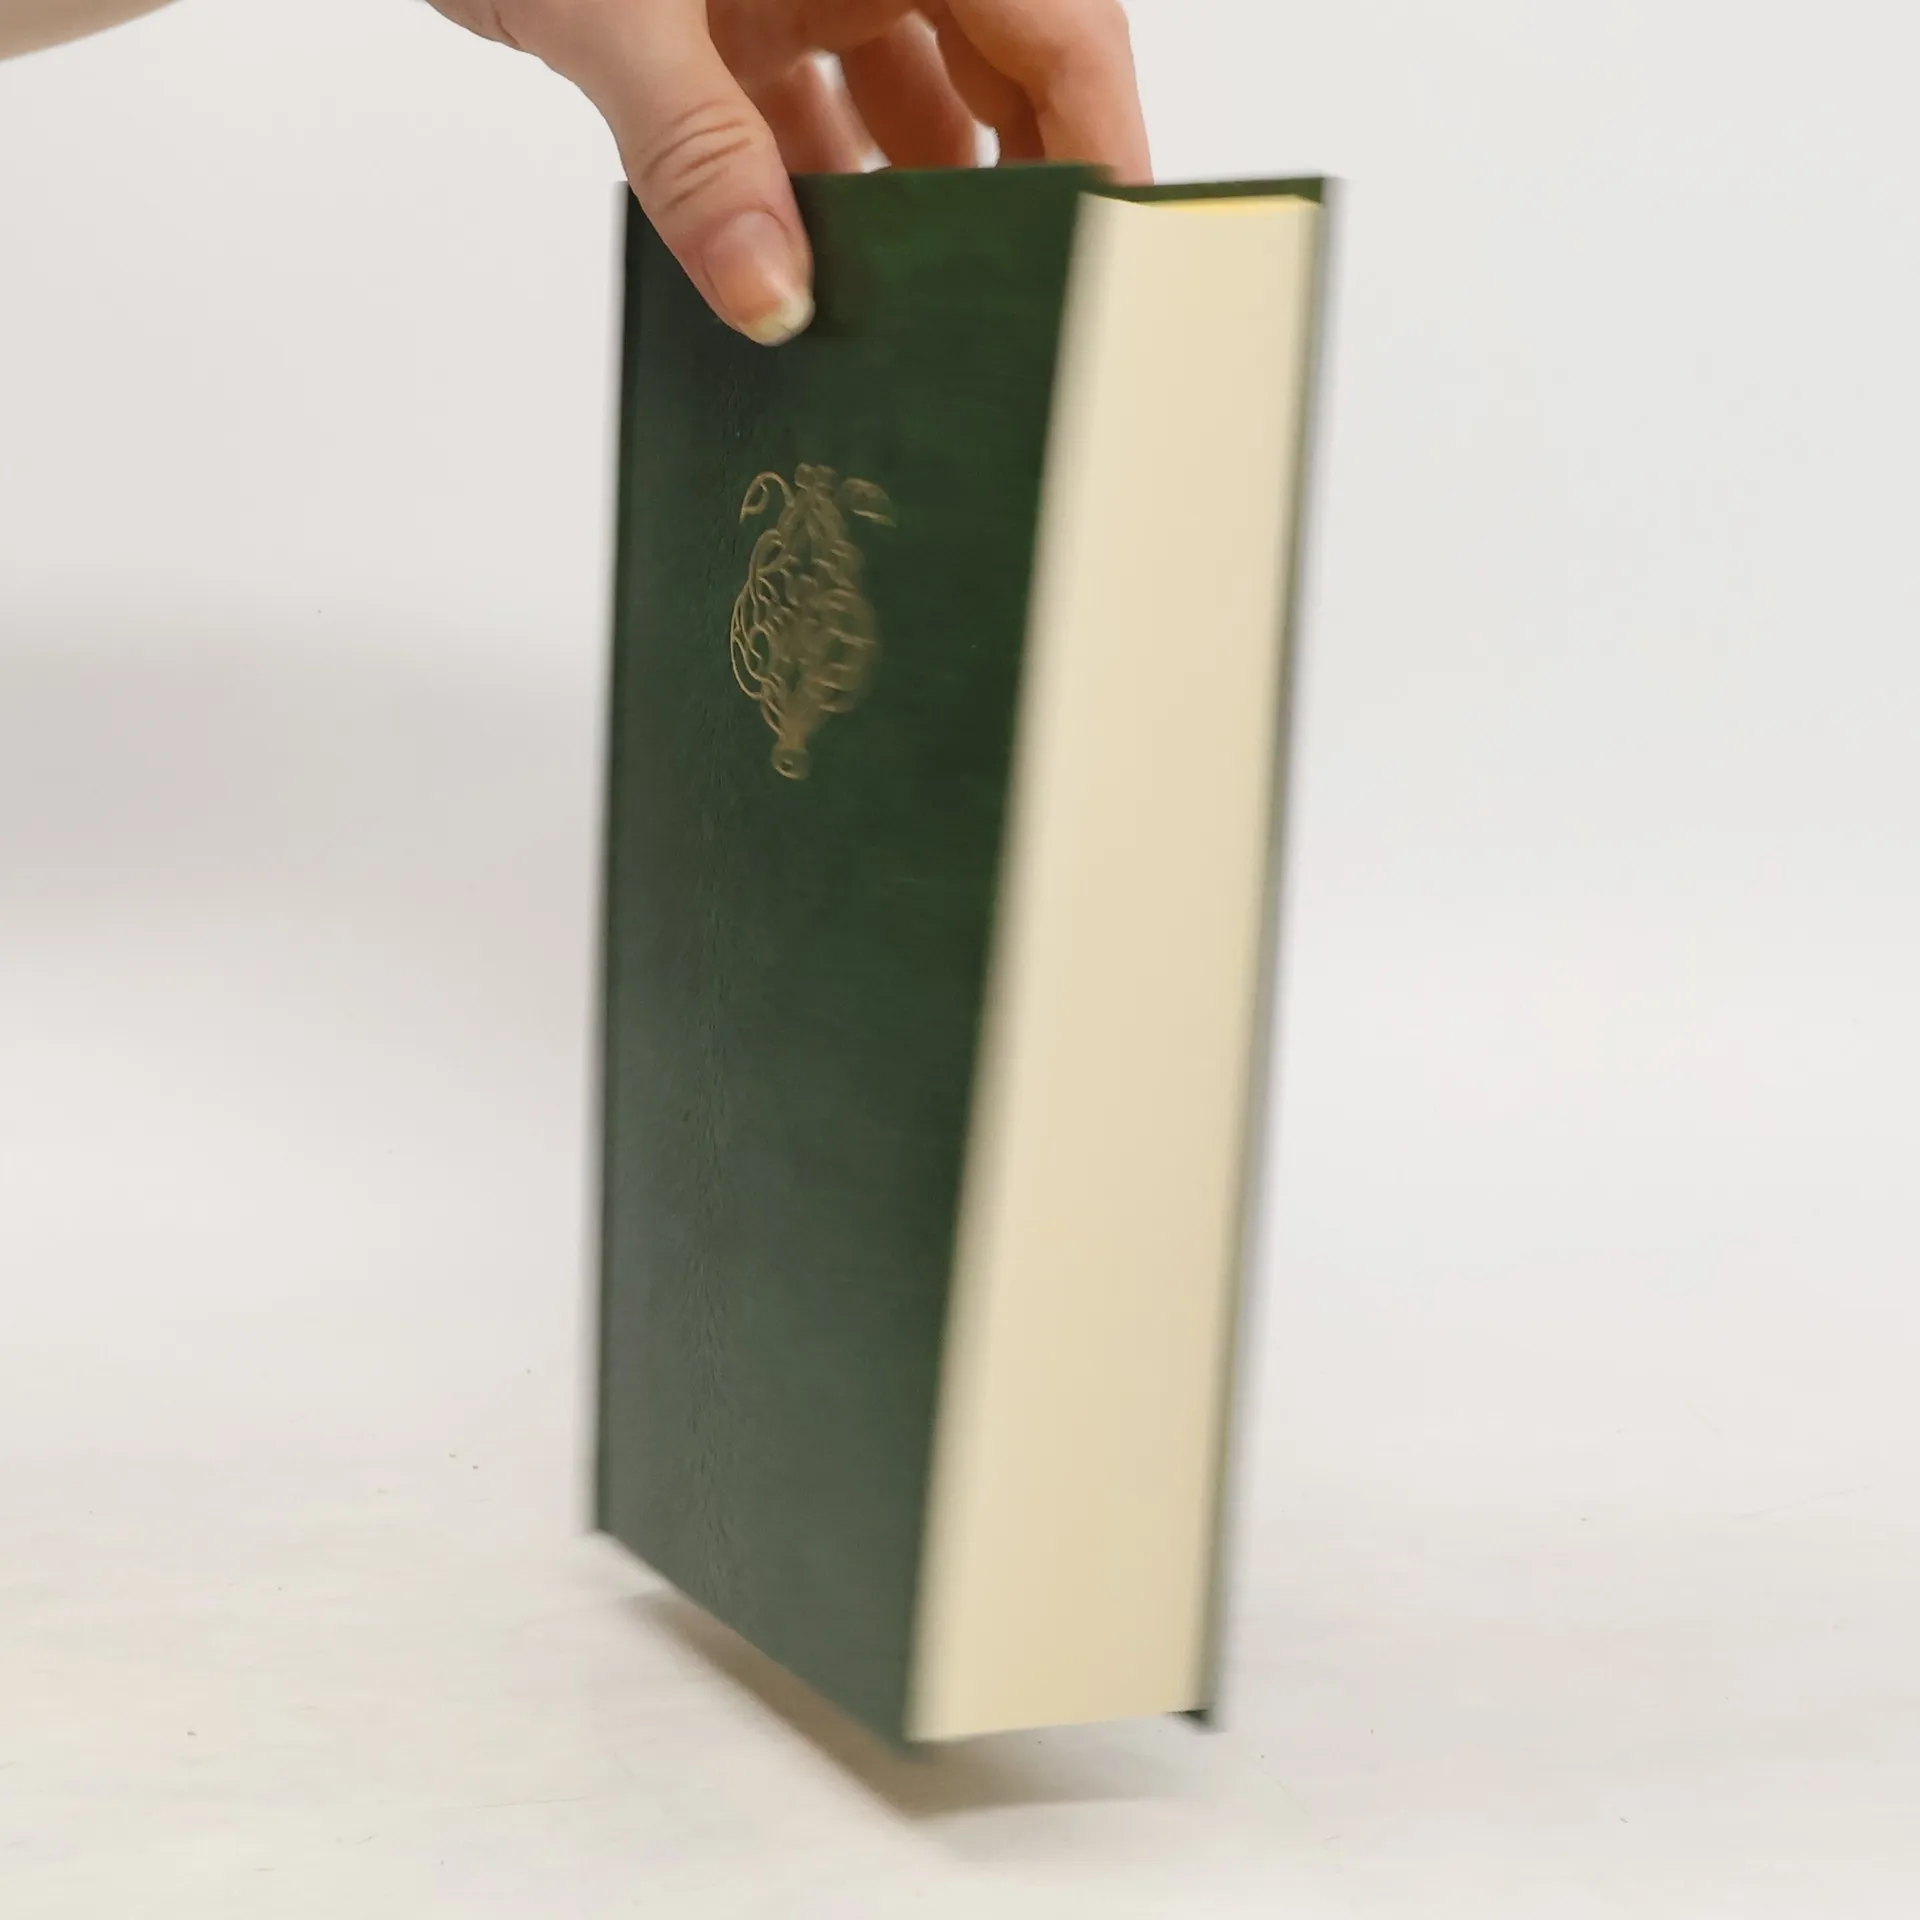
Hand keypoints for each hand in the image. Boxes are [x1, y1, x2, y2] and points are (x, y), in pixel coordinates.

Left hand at [426, 0, 1150, 344]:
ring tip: (902, 326)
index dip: (1103, 140)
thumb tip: (772, 303)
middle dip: (1006, 197)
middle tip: (1005, 321)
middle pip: (1004, 75)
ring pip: (912, 106)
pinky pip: (816, 116)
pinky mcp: (747, 12)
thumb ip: (695, 154)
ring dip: (902, 214)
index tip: (1108, 261)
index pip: (1065, 25)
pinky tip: (796, 279)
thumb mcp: (616, 3)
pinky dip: (808, 196)